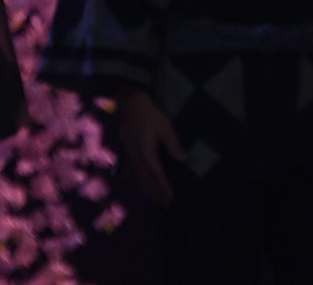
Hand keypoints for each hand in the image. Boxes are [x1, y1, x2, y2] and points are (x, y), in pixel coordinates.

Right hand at [118, 89, 185, 208]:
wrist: (131, 106)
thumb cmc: (150, 115)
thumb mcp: (165, 128)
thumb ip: (173, 145)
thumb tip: (183, 159)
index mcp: (146, 153)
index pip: (157, 175)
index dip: (164, 188)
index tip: (170, 198)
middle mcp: (137, 158)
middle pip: (147, 181)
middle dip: (156, 194)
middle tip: (165, 205)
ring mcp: (131, 157)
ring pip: (140, 179)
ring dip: (148, 191)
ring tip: (156, 201)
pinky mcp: (129, 154)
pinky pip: (135, 173)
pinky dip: (140, 183)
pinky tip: (143, 187)